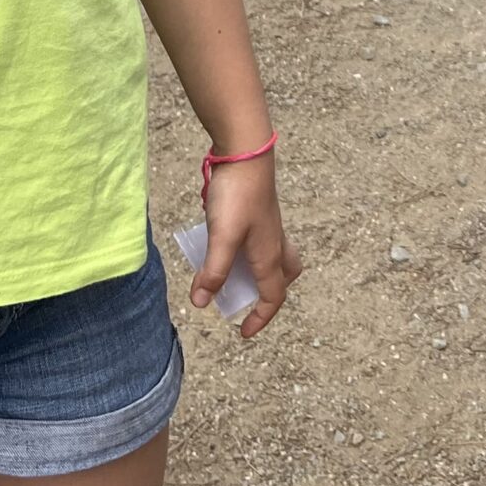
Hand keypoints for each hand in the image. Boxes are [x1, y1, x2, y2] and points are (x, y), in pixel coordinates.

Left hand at [198, 153, 300, 339]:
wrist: (245, 153)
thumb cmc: (237, 195)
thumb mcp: (222, 237)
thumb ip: (213, 271)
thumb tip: (202, 304)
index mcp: (269, 255)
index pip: (273, 297)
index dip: (260, 318)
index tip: (242, 333)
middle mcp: (274, 242)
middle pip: (284, 276)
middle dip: (270, 294)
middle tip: (248, 300)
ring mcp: (268, 226)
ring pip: (275, 257)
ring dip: (260, 272)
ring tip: (233, 275)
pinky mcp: (258, 212)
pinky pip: (259, 240)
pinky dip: (248, 252)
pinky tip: (224, 244)